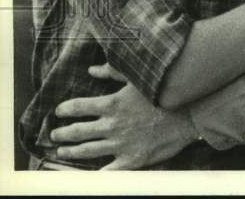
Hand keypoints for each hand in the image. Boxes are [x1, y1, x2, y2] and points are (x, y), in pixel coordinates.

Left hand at [52, 63, 196, 168]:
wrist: (190, 114)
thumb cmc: (165, 93)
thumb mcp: (140, 76)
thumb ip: (113, 72)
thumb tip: (92, 70)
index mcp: (112, 104)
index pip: (78, 107)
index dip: (65, 109)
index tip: (58, 111)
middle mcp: (111, 126)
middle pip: (78, 131)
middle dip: (63, 133)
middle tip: (55, 134)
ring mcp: (120, 145)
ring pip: (87, 151)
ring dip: (71, 151)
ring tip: (62, 151)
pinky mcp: (131, 160)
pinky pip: (108, 171)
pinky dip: (94, 174)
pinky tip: (86, 175)